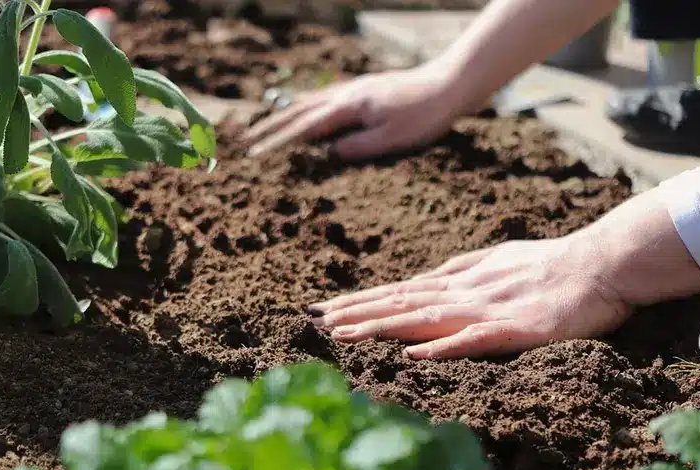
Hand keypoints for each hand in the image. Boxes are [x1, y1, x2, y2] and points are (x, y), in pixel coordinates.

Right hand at [244, 65, 459, 160]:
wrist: (450, 85)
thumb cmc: (425, 115)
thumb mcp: (392, 139)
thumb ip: (358, 146)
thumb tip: (329, 153)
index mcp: (350, 107)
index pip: (305, 128)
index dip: (279, 142)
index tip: (257, 155)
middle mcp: (348, 94)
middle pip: (300, 111)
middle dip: (272, 127)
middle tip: (249, 140)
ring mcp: (356, 89)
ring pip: (312, 102)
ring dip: (286, 115)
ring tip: (267, 126)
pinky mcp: (366, 89)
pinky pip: (327, 97)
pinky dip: (309, 105)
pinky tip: (308, 109)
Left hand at [307, 234, 632, 358]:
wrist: (603, 262)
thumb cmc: (551, 263)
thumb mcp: (496, 260)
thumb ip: (460, 270)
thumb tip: (424, 279)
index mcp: (460, 281)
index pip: (399, 292)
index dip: (360, 301)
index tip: (323, 309)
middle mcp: (465, 293)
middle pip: (401, 303)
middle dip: (355, 312)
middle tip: (312, 321)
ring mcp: (488, 309)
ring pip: (425, 318)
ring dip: (382, 326)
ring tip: (342, 334)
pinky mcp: (517, 329)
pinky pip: (475, 339)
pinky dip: (442, 346)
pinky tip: (413, 354)